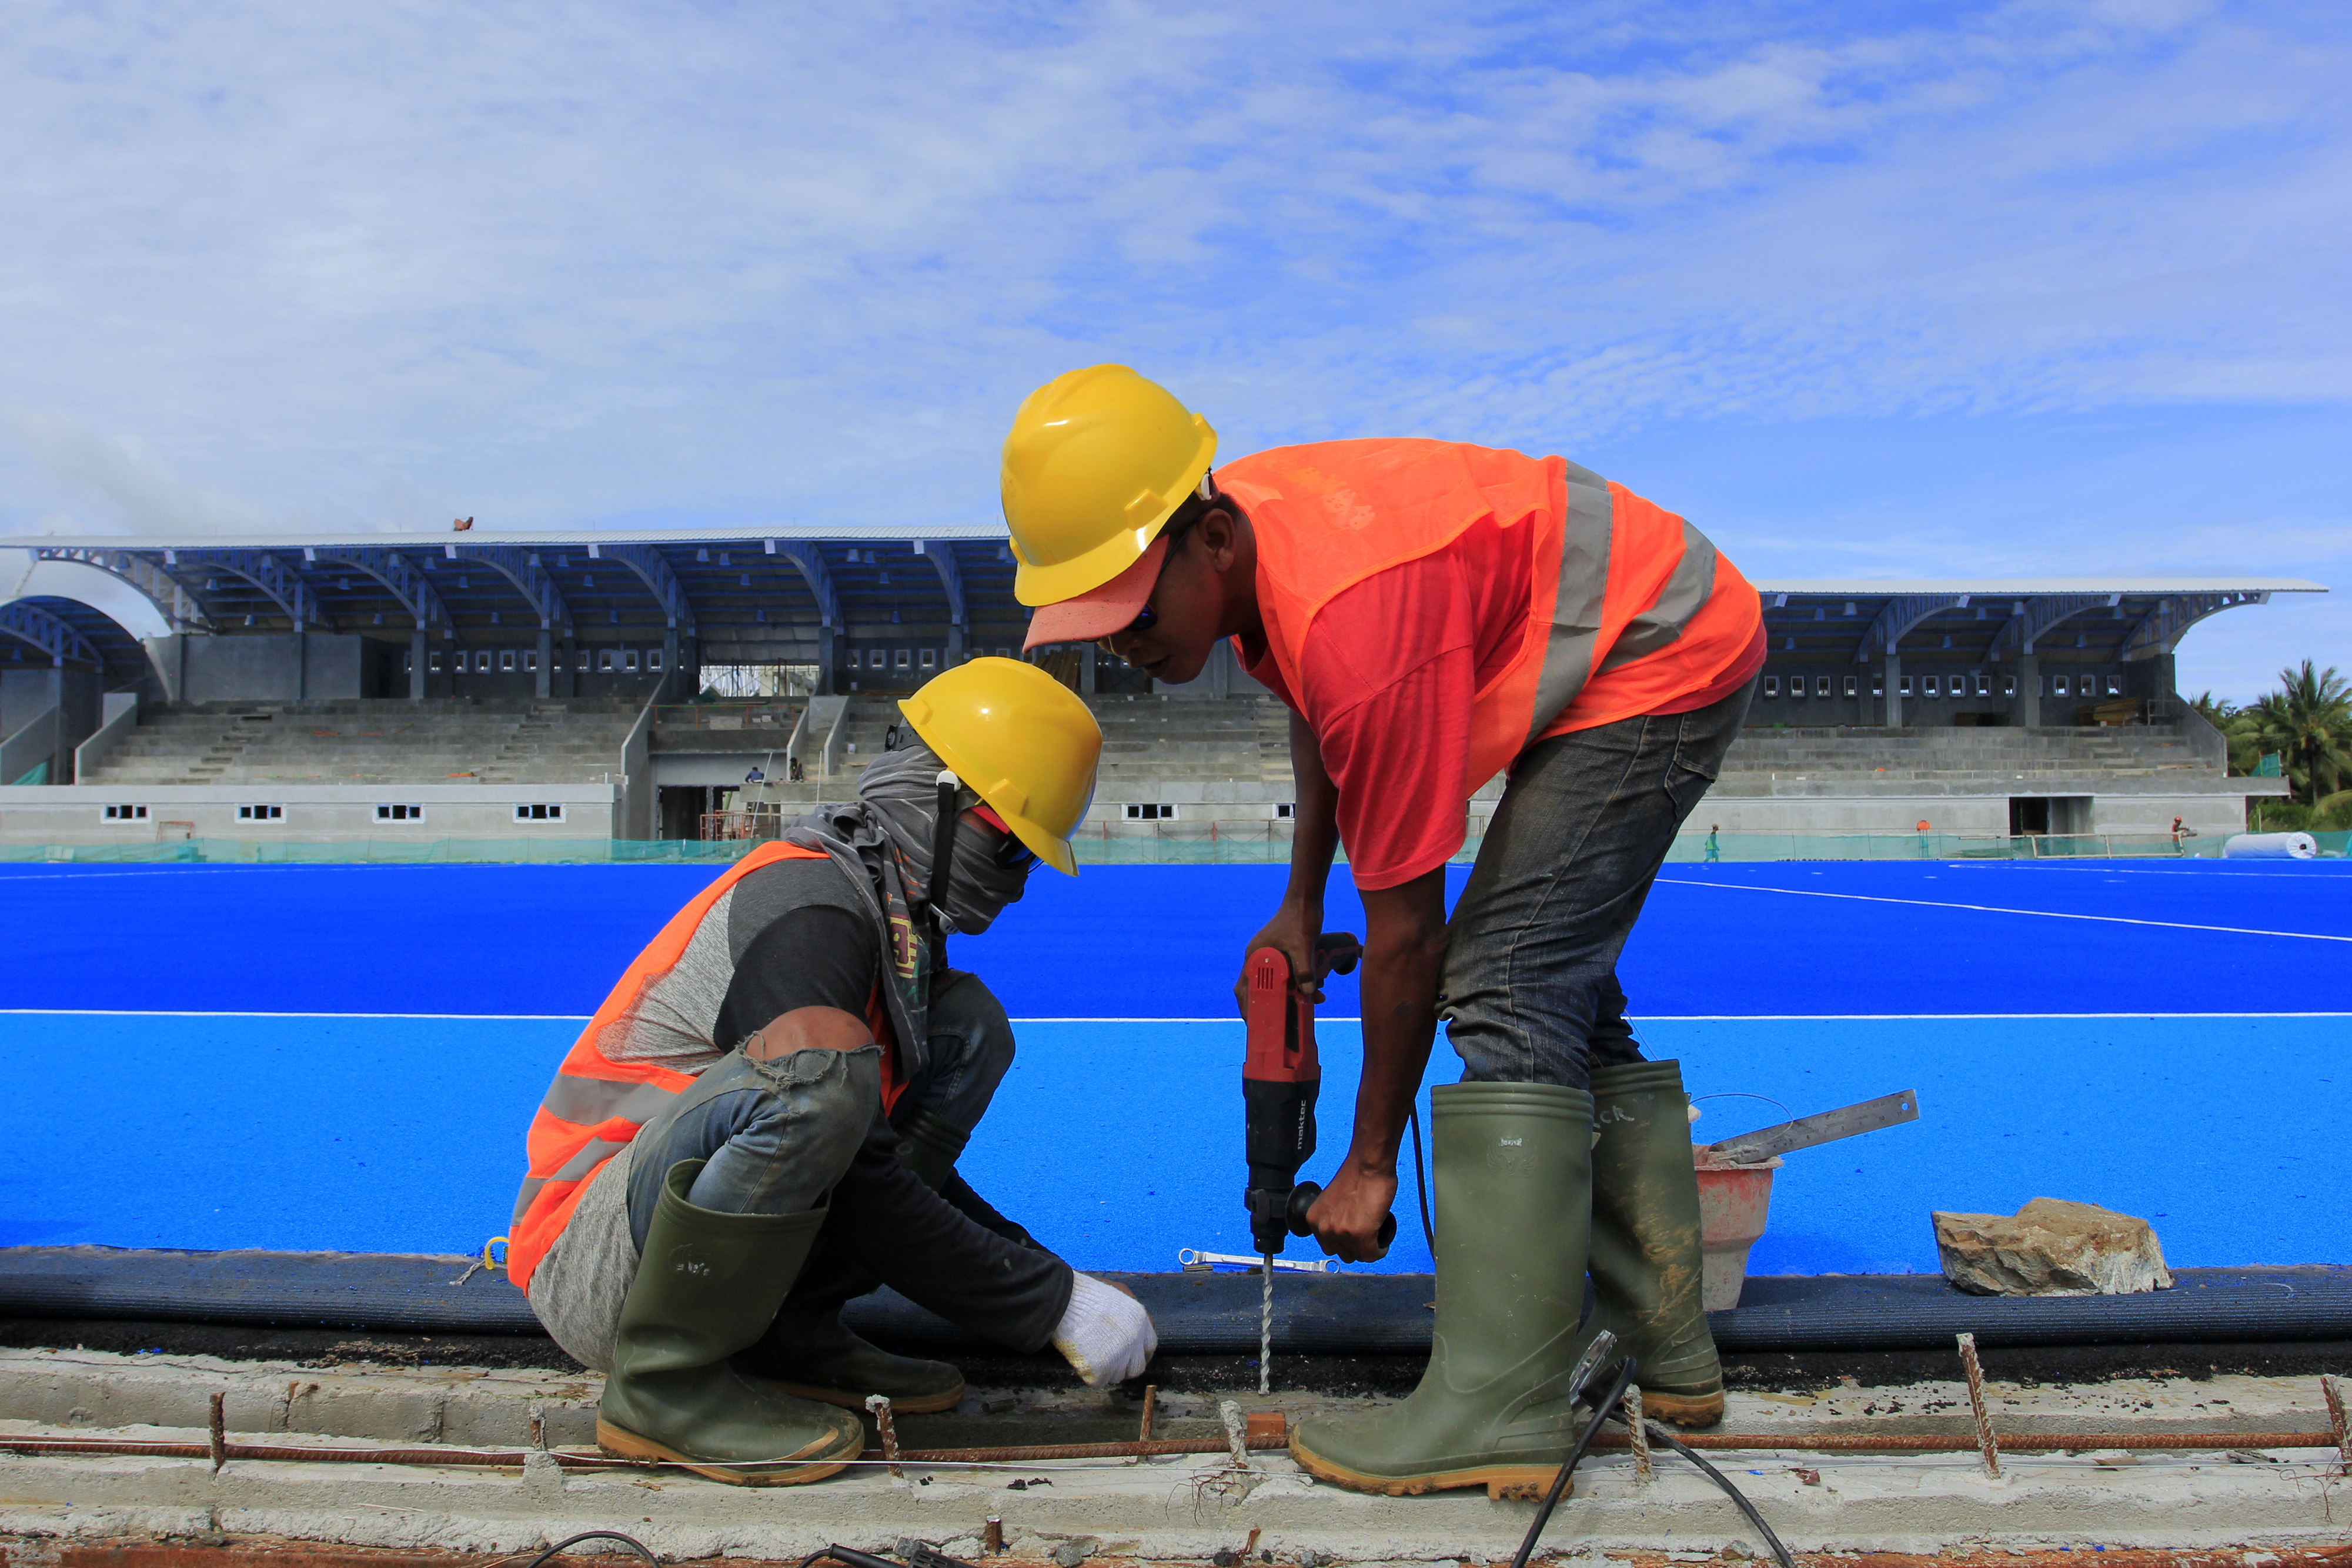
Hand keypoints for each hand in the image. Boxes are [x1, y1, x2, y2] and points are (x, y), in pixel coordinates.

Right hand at [1050, 1273, 1157, 1385]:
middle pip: (1137, 1368)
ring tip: (1089, 1354)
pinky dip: (1089, 1375)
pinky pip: (1099, 1382)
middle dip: (1124, 1368)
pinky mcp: (1102, 1369)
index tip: (1130, 1358)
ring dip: (1106, 1371)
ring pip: (1117, 1376)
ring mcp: (1119, 1356)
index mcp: (1141, 1321)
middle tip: (1109, 1363)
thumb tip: (1136, 1329)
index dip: (1140, 1354)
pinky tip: (1081, 1360)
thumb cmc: (1086, 1293)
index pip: (1150, 1347)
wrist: (1065, 1300)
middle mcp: (1135, 1341)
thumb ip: (1132, 1311)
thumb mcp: (1118, 1292)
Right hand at [1235, 898, 1324, 1014]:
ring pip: (1273, 984)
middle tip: (1278, 1024)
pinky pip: (1284, 976)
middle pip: (1256, 989)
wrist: (1306, 899)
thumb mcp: (1303, 945)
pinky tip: (1311, 990)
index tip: (1255, 1025)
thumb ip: (1304, 969)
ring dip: (1286, 996)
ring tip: (1304, 1005)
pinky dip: (1294, 985)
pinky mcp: (1281, 954)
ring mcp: (1269, 955)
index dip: (1248, 1008)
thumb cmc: (1300, 917)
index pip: (1245, 989)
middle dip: (1268, 1007)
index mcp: (1255, 956)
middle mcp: (1258, 957)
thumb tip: (1308, 993)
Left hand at [1305, 1159, 1396, 1263]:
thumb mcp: (1332, 1201)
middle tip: (1367, 1236)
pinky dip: (1380, 1251)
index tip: (1354, 1239)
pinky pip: (1372, 1254)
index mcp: (1314, 1219)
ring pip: (1359, 1256)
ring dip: (1368, 1249)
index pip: (1329, 1246)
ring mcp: (1342, 1233)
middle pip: (1344, 1254)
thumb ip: (1333, 1218)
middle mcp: (1324, 1229)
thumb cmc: (1355, 1175)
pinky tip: (1382, 1244)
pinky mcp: (1361, 1235)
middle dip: (1356, 1247)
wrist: (1368, 1165)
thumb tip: (1343, 1231)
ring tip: (1375, 1237)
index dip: (1345, 1243)